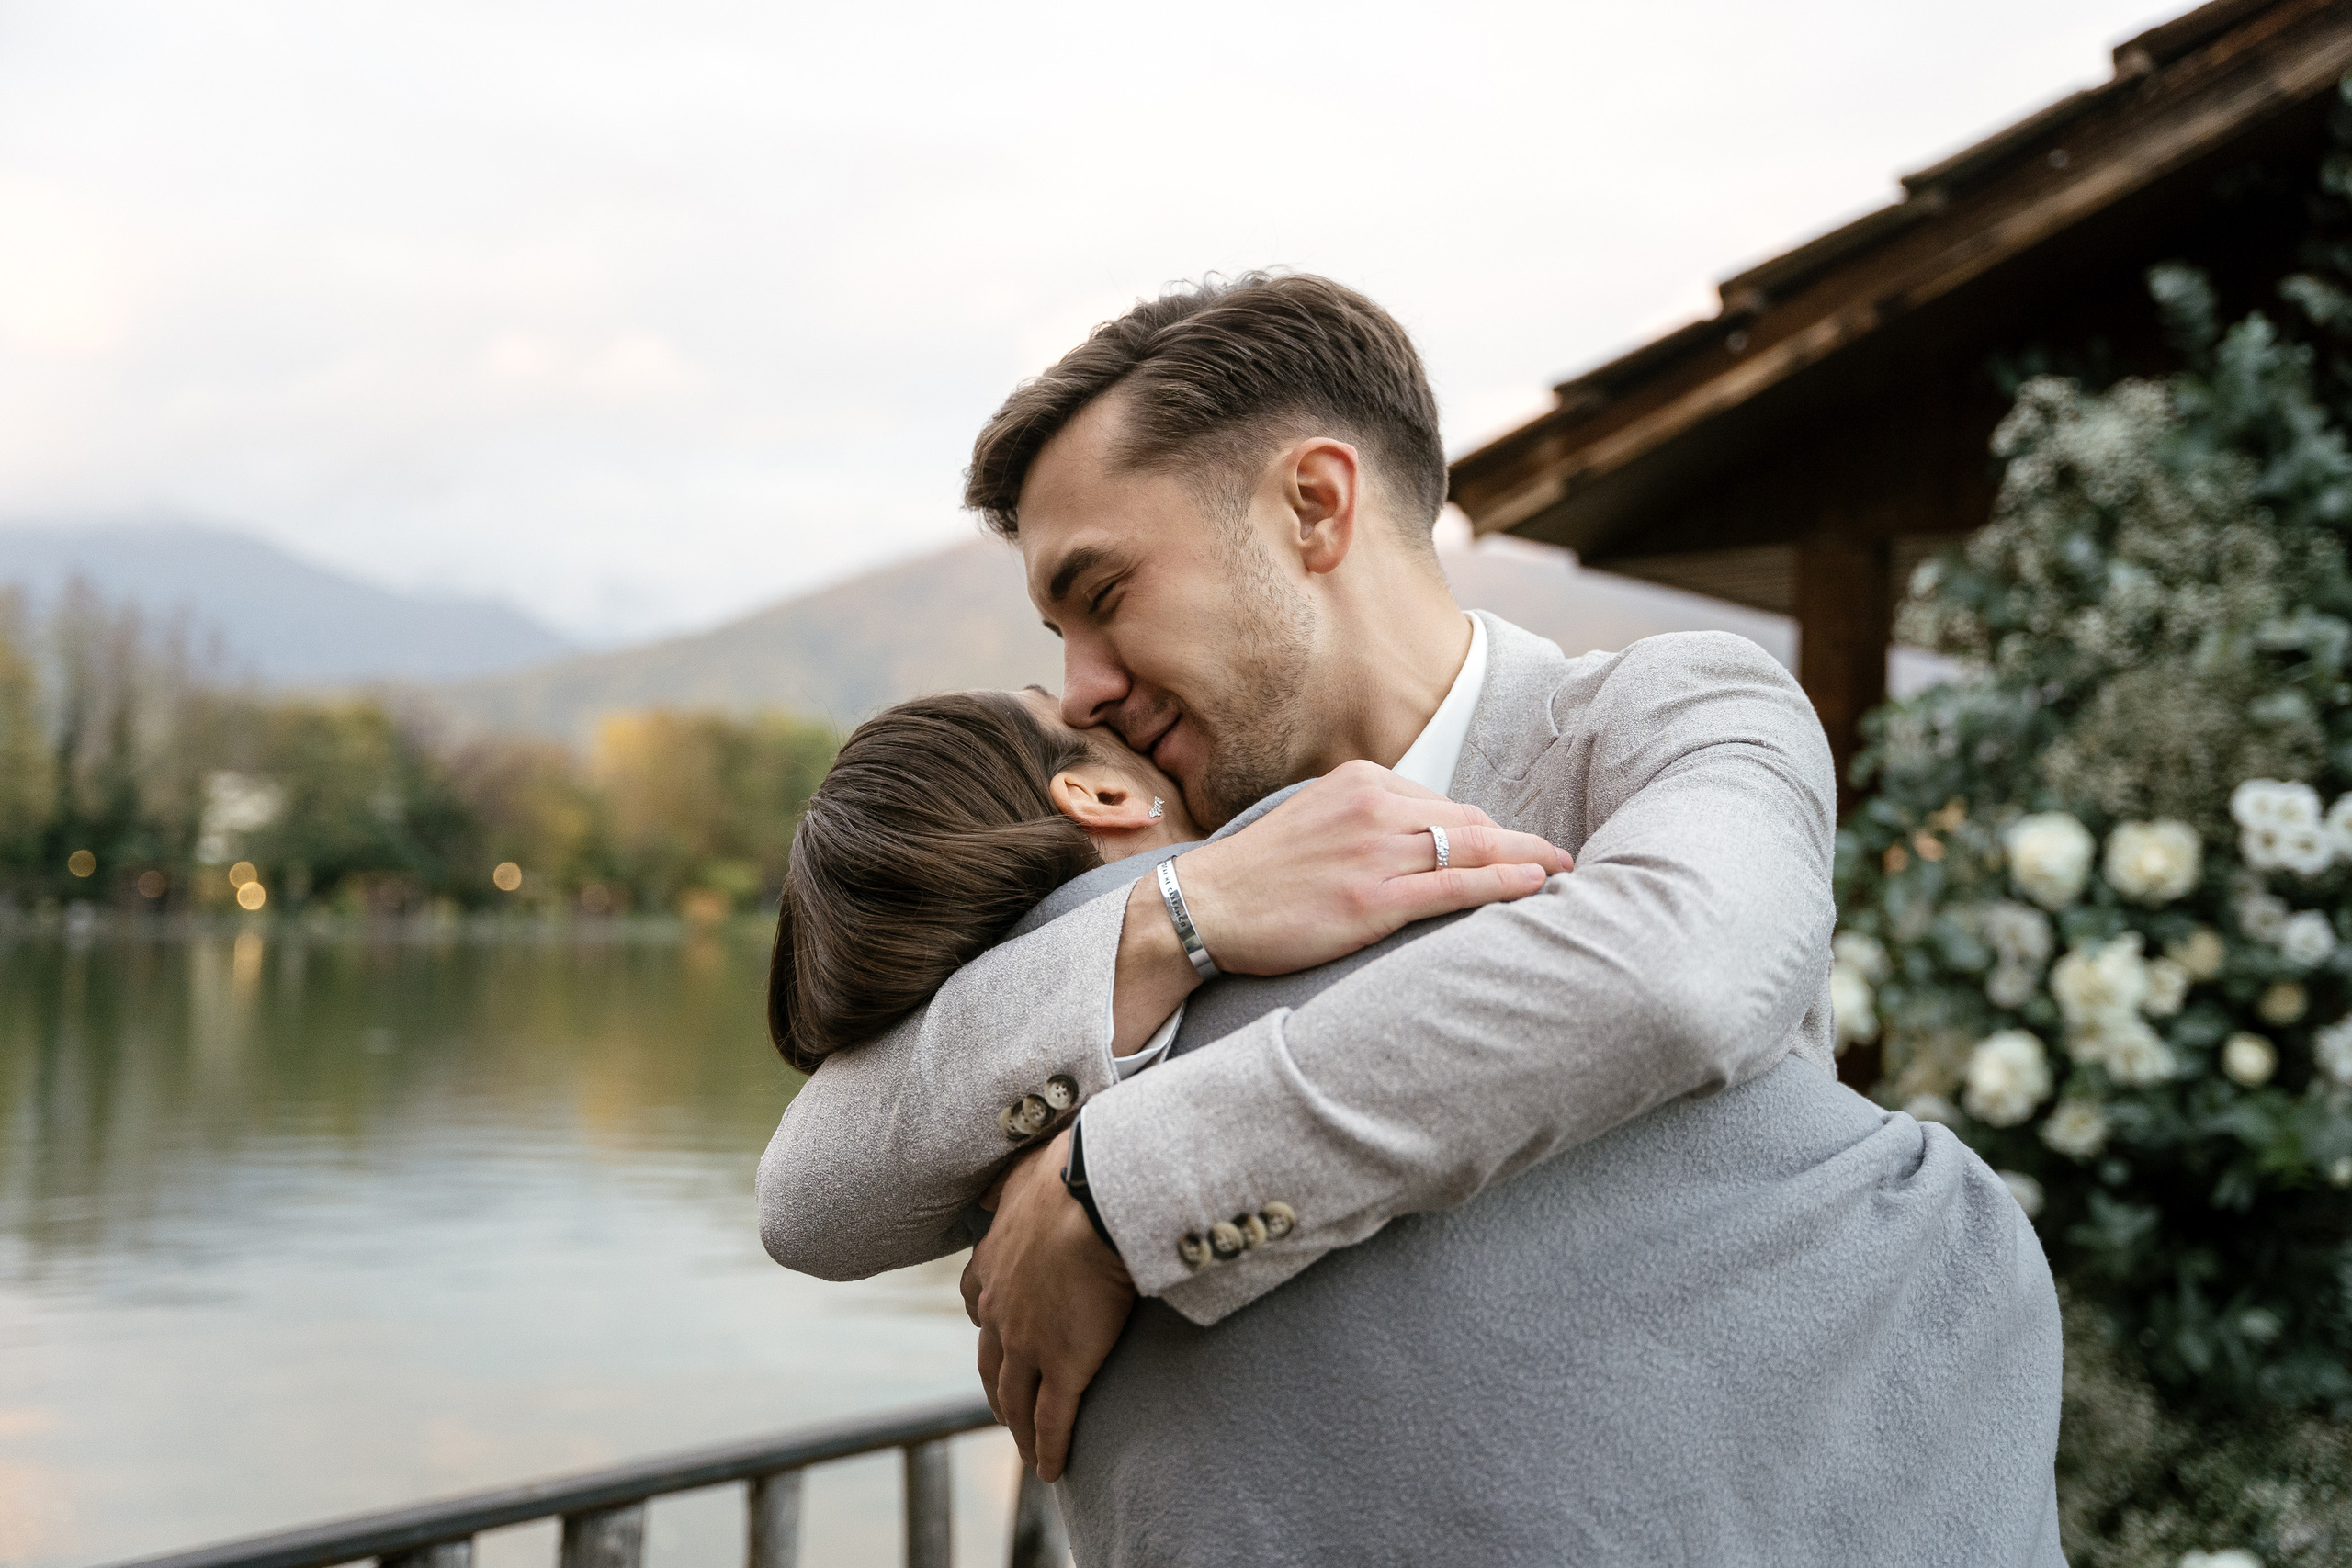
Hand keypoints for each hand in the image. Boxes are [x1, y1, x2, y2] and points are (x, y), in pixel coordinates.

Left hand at [962, 1131, 1134, 1480]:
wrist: (1092, 1199)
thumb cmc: (1067, 1174)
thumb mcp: (1024, 1172)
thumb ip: (1011, 1184)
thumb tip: (999, 1182)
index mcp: (990, 1264)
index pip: (977, 1304)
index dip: (987, 1325)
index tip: (996, 1336)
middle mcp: (999, 1311)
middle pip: (990, 1363)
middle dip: (998, 1389)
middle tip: (1005, 1408)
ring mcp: (1027, 1343)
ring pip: (1015, 1399)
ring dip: (1017, 1426)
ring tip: (1025, 1448)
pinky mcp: (1063, 1367)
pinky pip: (1051, 1420)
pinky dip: (1047, 1448)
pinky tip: (1050, 1471)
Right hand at [1141, 759, 1570, 978]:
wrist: (1205, 907)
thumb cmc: (1258, 875)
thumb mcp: (1313, 820)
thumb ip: (1364, 820)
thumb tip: (1415, 838)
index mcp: (1361, 782)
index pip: (1443, 801)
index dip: (1485, 828)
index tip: (1514, 844)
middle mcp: (1374, 807)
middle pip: (1468, 820)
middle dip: (1518, 839)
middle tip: (1560, 856)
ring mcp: (1376, 853)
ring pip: (1472, 848)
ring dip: (1526, 859)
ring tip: (1563, 872)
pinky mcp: (1374, 899)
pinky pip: (1457, 887)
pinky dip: (1504, 883)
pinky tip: (1536, 885)